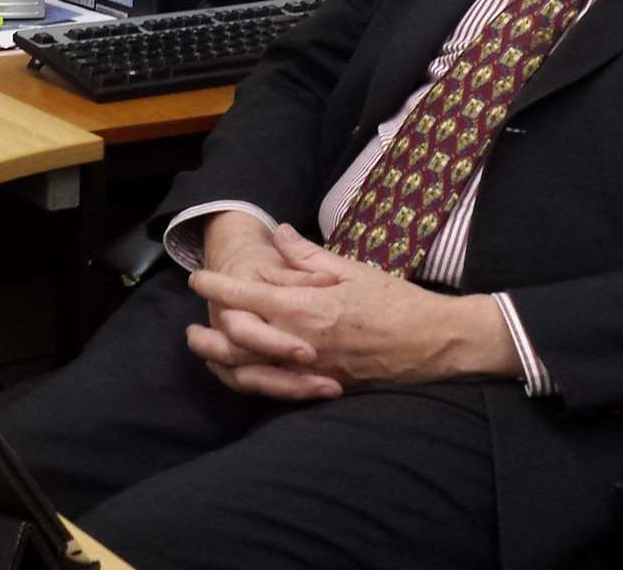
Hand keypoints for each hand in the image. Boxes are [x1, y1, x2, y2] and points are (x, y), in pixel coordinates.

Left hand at [187, 224, 521, 397]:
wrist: (434, 343)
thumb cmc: (396, 301)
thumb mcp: (352, 269)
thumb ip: (308, 255)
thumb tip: (278, 233)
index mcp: (306, 307)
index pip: (246, 297)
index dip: (217, 287)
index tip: (198, 279)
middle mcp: (302, 341)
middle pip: (238, 343)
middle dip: (208, 336)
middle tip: (188, 330)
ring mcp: (311, 368)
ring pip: (253, 372)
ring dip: (223, 364)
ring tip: (206, 355)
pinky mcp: (323, 386)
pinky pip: (277, 389)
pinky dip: (254, 383)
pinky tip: (244, 376)